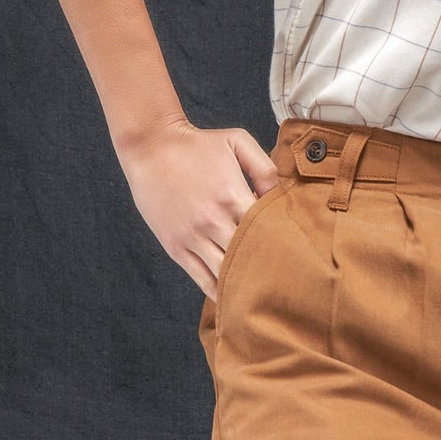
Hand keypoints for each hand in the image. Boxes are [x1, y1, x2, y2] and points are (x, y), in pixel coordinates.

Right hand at [116, 119, 277, 296]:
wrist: (150, 146)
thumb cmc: (196, 144)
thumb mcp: (235, 140)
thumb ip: (263, 167)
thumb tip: (280, 197)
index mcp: (232, 195)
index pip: (266, 231)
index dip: (280, 243)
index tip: (289, 251)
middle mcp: (213, 220)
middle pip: (248, 257)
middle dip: (265, 268)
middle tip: (282, 280)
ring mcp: (193, 237)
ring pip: (226, 274)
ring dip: (242, 284)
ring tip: (260, 295)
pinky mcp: (177, 247)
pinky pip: (202, 279)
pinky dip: (219, 292)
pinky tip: (232, 300)